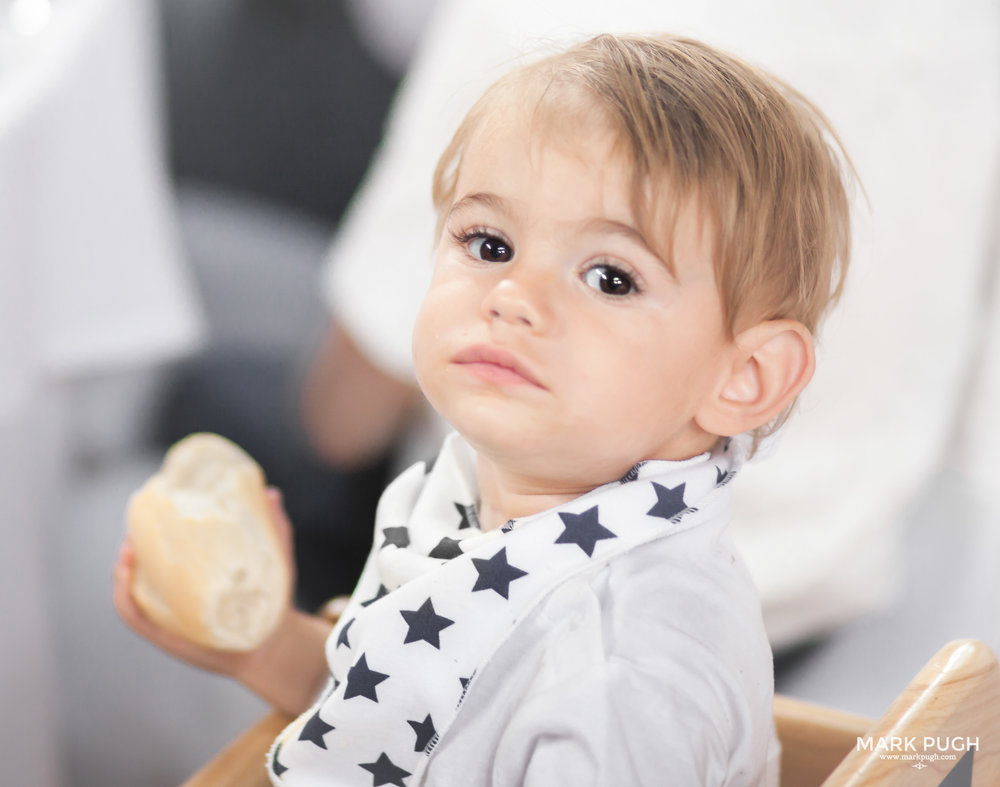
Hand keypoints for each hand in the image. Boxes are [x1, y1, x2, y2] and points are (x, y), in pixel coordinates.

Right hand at [112, 488, 296, 678]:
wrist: (274, 644)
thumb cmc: (273, 600)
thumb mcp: (275, 560)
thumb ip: (275, 528)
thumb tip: (272, 493)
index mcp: (195, 572)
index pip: (164, 546)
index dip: (149, 526)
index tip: (150, 503)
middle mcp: (175, 591)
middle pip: (140, 564)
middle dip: (131, 543)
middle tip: (137, 525)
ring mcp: (167, 613)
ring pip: (130, 588)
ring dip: (122, 567)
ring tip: (128, 548)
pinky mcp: (163, 635)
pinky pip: (134, 615)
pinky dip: (123, 596)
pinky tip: (126, 576)